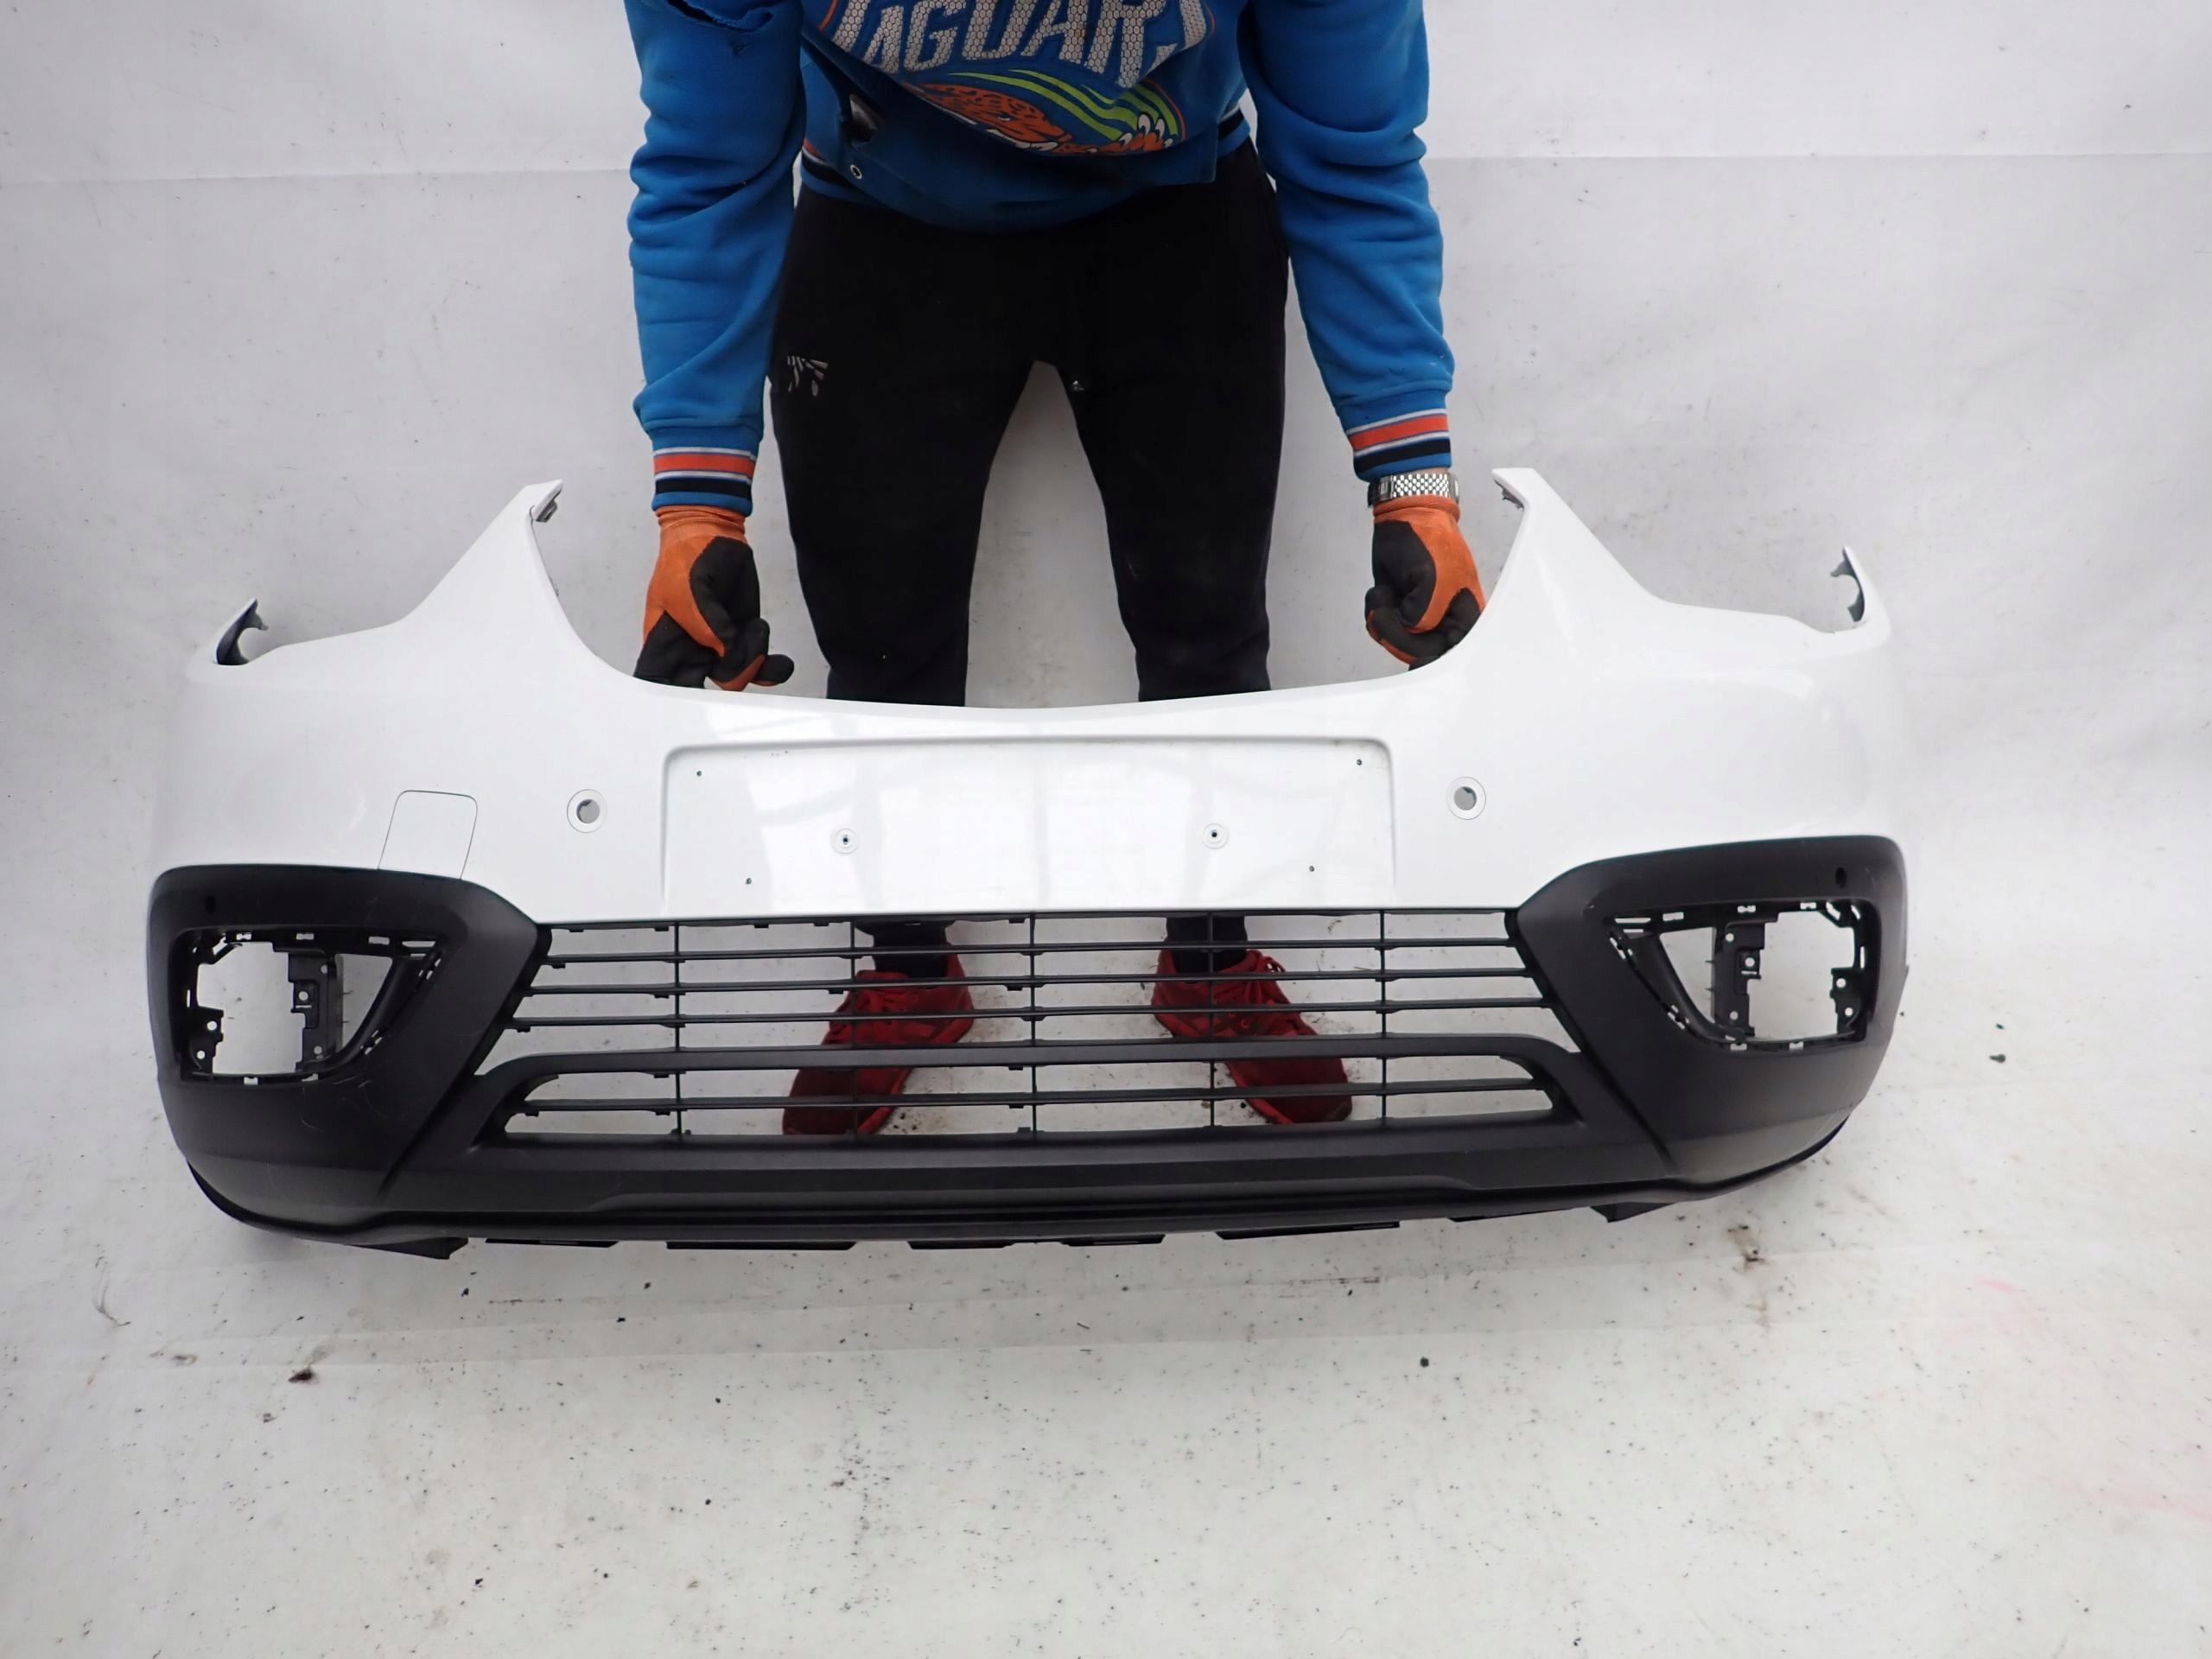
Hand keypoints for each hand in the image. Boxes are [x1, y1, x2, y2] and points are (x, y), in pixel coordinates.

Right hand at [636, 506, 793, 689]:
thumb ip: (706, 626)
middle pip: (699, 692)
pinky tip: (781, 661)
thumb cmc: (688, 557)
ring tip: (754, 627)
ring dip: (752, 659)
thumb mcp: (689, 590)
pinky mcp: (745, 639)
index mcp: (663, 642)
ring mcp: (719, 647)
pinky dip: (773, 669)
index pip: (655, 681)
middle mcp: (690, 651)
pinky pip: (759, 669)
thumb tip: (726, 651)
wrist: (715, 534)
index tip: (690, 699)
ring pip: (735, 679)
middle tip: (737, 664)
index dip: (666, 699)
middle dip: (723, 681)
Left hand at [1365, 493, 1483, 666]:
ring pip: (1396, 645)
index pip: (1452, 655)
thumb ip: (1426, 616)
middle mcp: (1444, 622)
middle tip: (1386, 611)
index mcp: (1465, 617)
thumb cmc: (1428, 541)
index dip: (1431, 661)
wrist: (1404, 518)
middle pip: (1419, 655)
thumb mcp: (1433, 581)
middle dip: (1396, 636)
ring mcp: (1419, 619)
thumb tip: (1412, 631)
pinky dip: (1374, 615)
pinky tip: (1381, 594)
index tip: (1415, 658)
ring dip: (1382, 622)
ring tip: (1384, 596)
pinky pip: (1382, 631)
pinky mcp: (1397, 612)